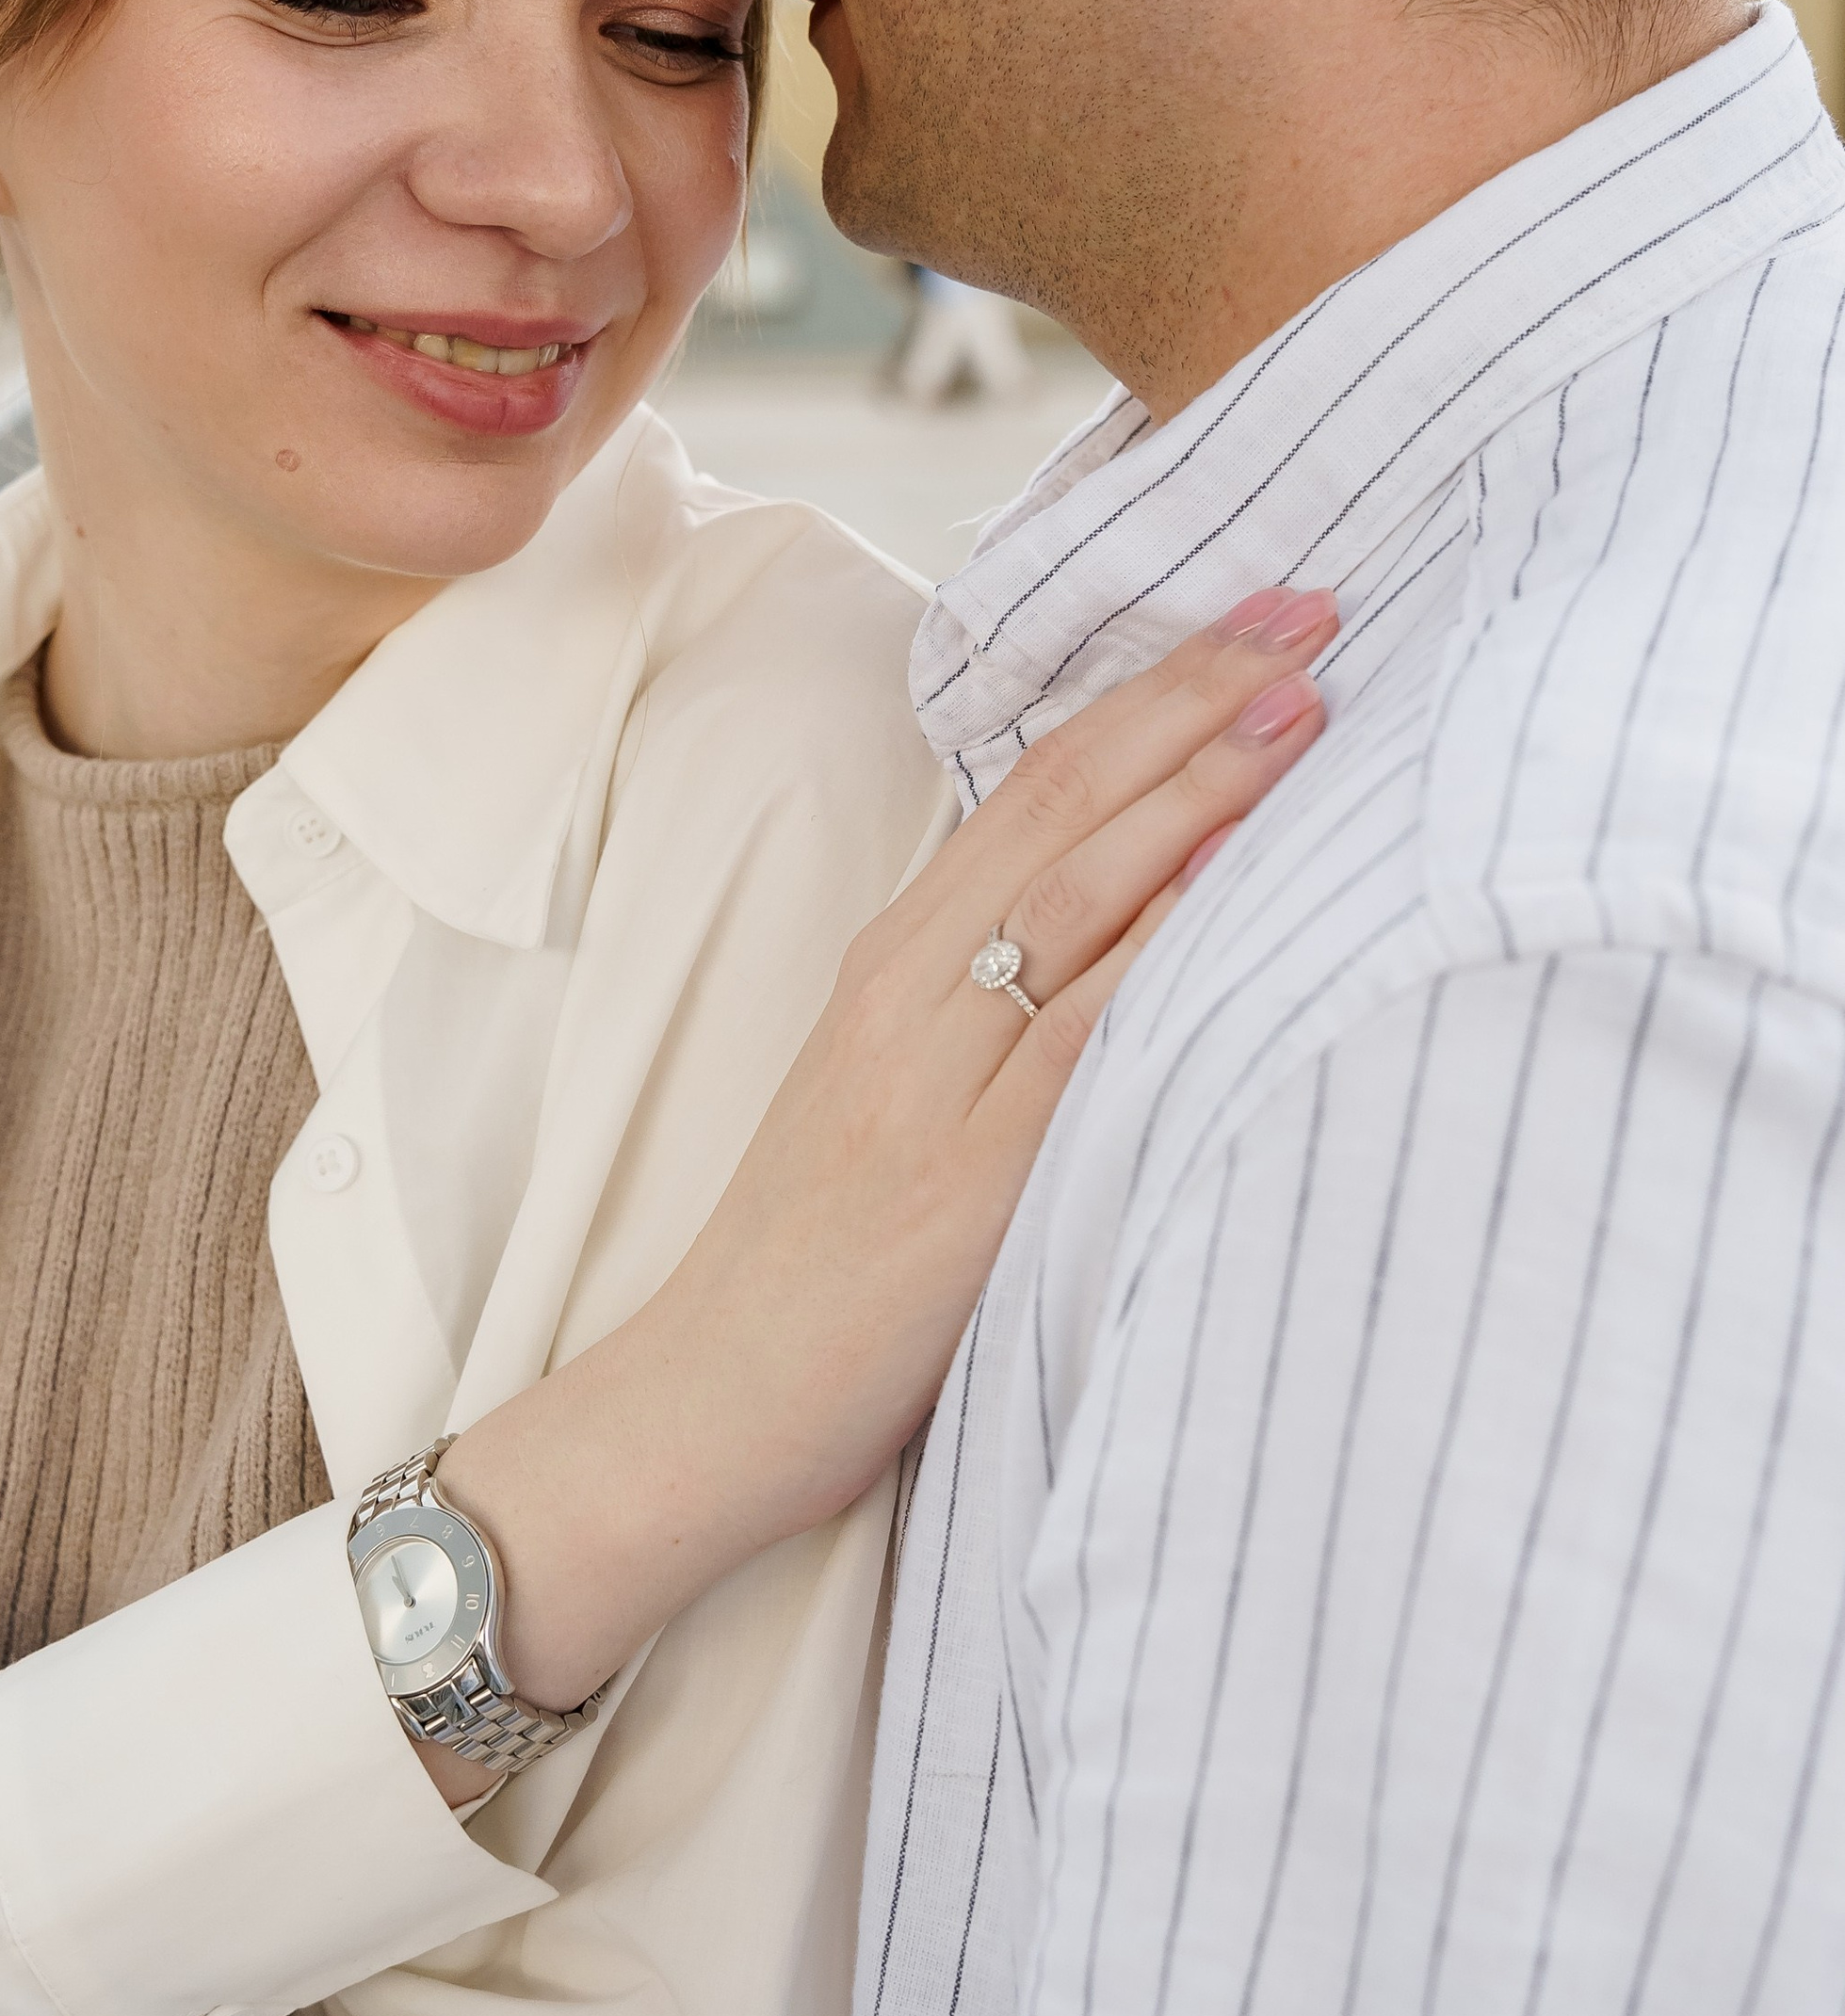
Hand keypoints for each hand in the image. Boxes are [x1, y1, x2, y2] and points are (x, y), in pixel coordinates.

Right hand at [449, 588, 1335, 1704]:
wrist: (705, 1400)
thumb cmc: (819, 1262)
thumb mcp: (899, 1095)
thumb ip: (997, 1004)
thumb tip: (1146, 920)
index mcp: (895, 963)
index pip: (1037, 786)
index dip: (1152, 693)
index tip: (1262, 621)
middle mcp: (909, 995)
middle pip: (1063, 807)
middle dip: (1193, 700)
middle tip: (1310, 615)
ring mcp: (934, 1082)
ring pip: (1074, 899)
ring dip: (1195, 798)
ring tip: (1304, 713)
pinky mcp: (966, 1184)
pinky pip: (1075, 1047)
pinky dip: (1158, 961)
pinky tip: (1235, 901)